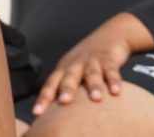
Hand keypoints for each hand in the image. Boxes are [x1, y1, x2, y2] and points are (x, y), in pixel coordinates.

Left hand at [31, 13, 153, 115]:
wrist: (110, 34)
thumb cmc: (86, 61)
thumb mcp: (73, 72)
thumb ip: (66, 90)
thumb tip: (57, 118)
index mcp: (64, 69)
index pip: (51, 84)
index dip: (44, 98)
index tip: (37, 113)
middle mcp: (75, 64)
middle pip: (69, 77)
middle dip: (67, 89)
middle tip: (64, 101)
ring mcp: (92, 60)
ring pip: (91, 73)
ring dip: (94, 85)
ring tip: (96, 98)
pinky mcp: (108, 59)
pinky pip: (111, 70)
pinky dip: (114, 80)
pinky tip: (116, 92)